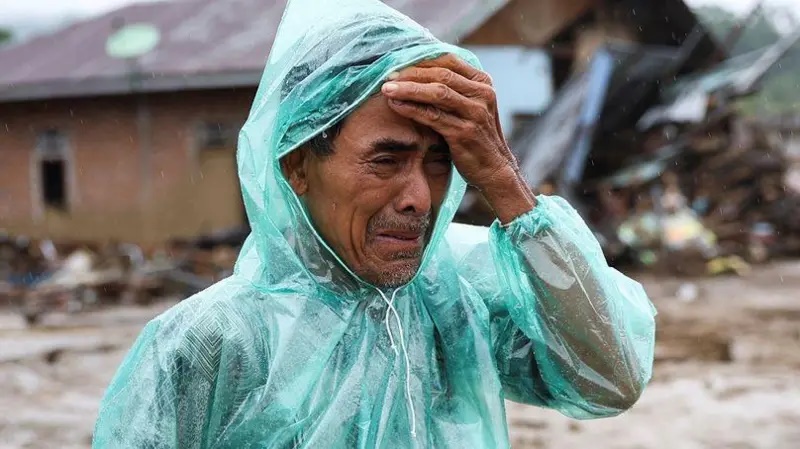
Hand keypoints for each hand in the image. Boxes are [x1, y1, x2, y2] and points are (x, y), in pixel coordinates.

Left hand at [380, 55, 535, 222]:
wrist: (494, 169)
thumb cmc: (476, 137)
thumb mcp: (471, 106)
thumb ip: (454, 89)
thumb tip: (419, 72)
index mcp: (483, 82)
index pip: (448, 61)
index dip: (421, 61)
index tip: (398, 64)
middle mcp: (482, 94)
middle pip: (441, 75)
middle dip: (411, 73)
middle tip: (387, 76)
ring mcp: (475, 113)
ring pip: (436, 93)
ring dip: (408, 89)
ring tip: (387, 89)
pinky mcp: (464, 133)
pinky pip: (433, 116)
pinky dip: (412, 109)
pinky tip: (396, 106)